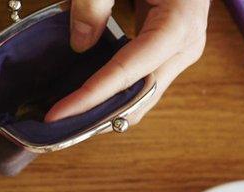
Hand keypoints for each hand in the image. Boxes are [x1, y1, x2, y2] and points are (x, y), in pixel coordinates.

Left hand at [45, 0, 209, 122]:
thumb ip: (94, 2)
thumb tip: (80, 45)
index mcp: (179, 24)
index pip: (129, 72)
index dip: (91, 97)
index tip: (58, 114)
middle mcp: (186, 45)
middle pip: (140, 96)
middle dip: (99, 116)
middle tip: (57, 127)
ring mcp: (180, 51)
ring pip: (142, 97)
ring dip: (106, 111)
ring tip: (66, 119)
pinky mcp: (169, 51)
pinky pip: (141, 83)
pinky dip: (113, 95)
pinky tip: (84, 100)